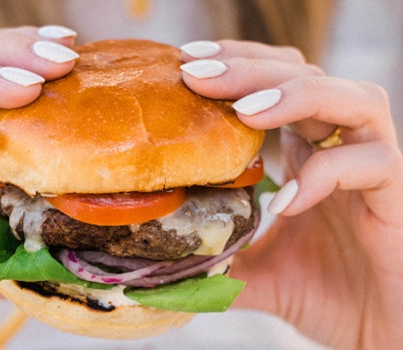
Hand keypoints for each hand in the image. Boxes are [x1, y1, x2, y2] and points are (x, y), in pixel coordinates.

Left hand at [181, 39, 402, 348]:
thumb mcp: (255, 271)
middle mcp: (339, 148)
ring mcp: (373, 169)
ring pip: (354, 99)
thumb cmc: (325, 296)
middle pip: (306, 77)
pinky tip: (288, 201)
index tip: (187, 63)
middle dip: (249, 69)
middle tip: (197, 72)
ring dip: (297, 96)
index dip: (236, 65)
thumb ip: (217, 257)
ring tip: (245, 112)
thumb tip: (160, 260)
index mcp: (305, 151)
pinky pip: (374, 164)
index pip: (275, 83)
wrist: (378, 336)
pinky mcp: (398, 198)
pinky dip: (328, 173)